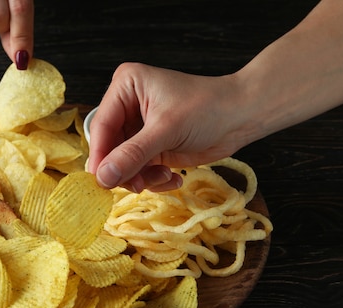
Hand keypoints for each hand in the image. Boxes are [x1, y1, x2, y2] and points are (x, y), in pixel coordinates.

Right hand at [87, 63, 250, 191]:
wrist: (242, 116)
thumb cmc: (208, 108)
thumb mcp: (167, 130)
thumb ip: (133, 154)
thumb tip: (103, 177)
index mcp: (125, 87)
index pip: (102, 126)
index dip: (100, 155)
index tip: (101, 180)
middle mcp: (126, 106)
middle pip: (109, 148)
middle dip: (124, 169)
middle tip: (138, 185)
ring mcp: (137, 129)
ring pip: (123, 163)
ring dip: (141, 178)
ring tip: (164, 177)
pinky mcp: (150, 147)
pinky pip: (139, 171)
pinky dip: (153, 180)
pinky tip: (173, 177)